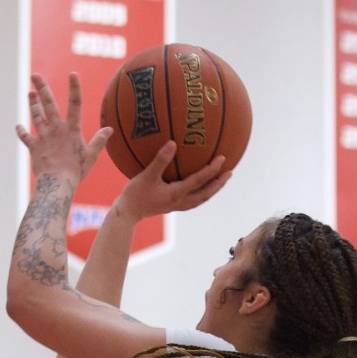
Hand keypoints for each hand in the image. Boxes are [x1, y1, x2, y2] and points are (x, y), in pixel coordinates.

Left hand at [16, 73, 110, 186]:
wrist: (57, 182)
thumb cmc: (76, 170)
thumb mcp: (91, 155)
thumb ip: (100, 141)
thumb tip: (109, 129)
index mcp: (72, 129)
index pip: (75, 104)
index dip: (74, 88)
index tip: (73, 74)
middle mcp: (56, 129)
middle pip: (48, 104)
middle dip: (41, 88)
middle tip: (35, 75)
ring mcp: (44, 137)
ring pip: (36, 116)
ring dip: (33, 104)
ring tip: (30, 94)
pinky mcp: (34, 147)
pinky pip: (26, 138)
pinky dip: (22, 132)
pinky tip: (18, 126)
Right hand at [110, 142, 230, 221]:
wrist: (126, 214)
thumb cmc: (135, 194)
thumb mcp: (147, 175)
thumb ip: (160, 159)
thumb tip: (173, 143)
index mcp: (178, 193)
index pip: (200, 180)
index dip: (213, 169)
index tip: (223, 158)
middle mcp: (181, 201)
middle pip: (206, 193)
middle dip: (219, 183)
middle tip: (230, 172)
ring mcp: (177, 205)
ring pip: (201, 198)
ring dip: (212, 189)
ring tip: (219, 181)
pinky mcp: (171, 206)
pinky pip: (192, 199)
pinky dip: (200, 192)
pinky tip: (198, 187)